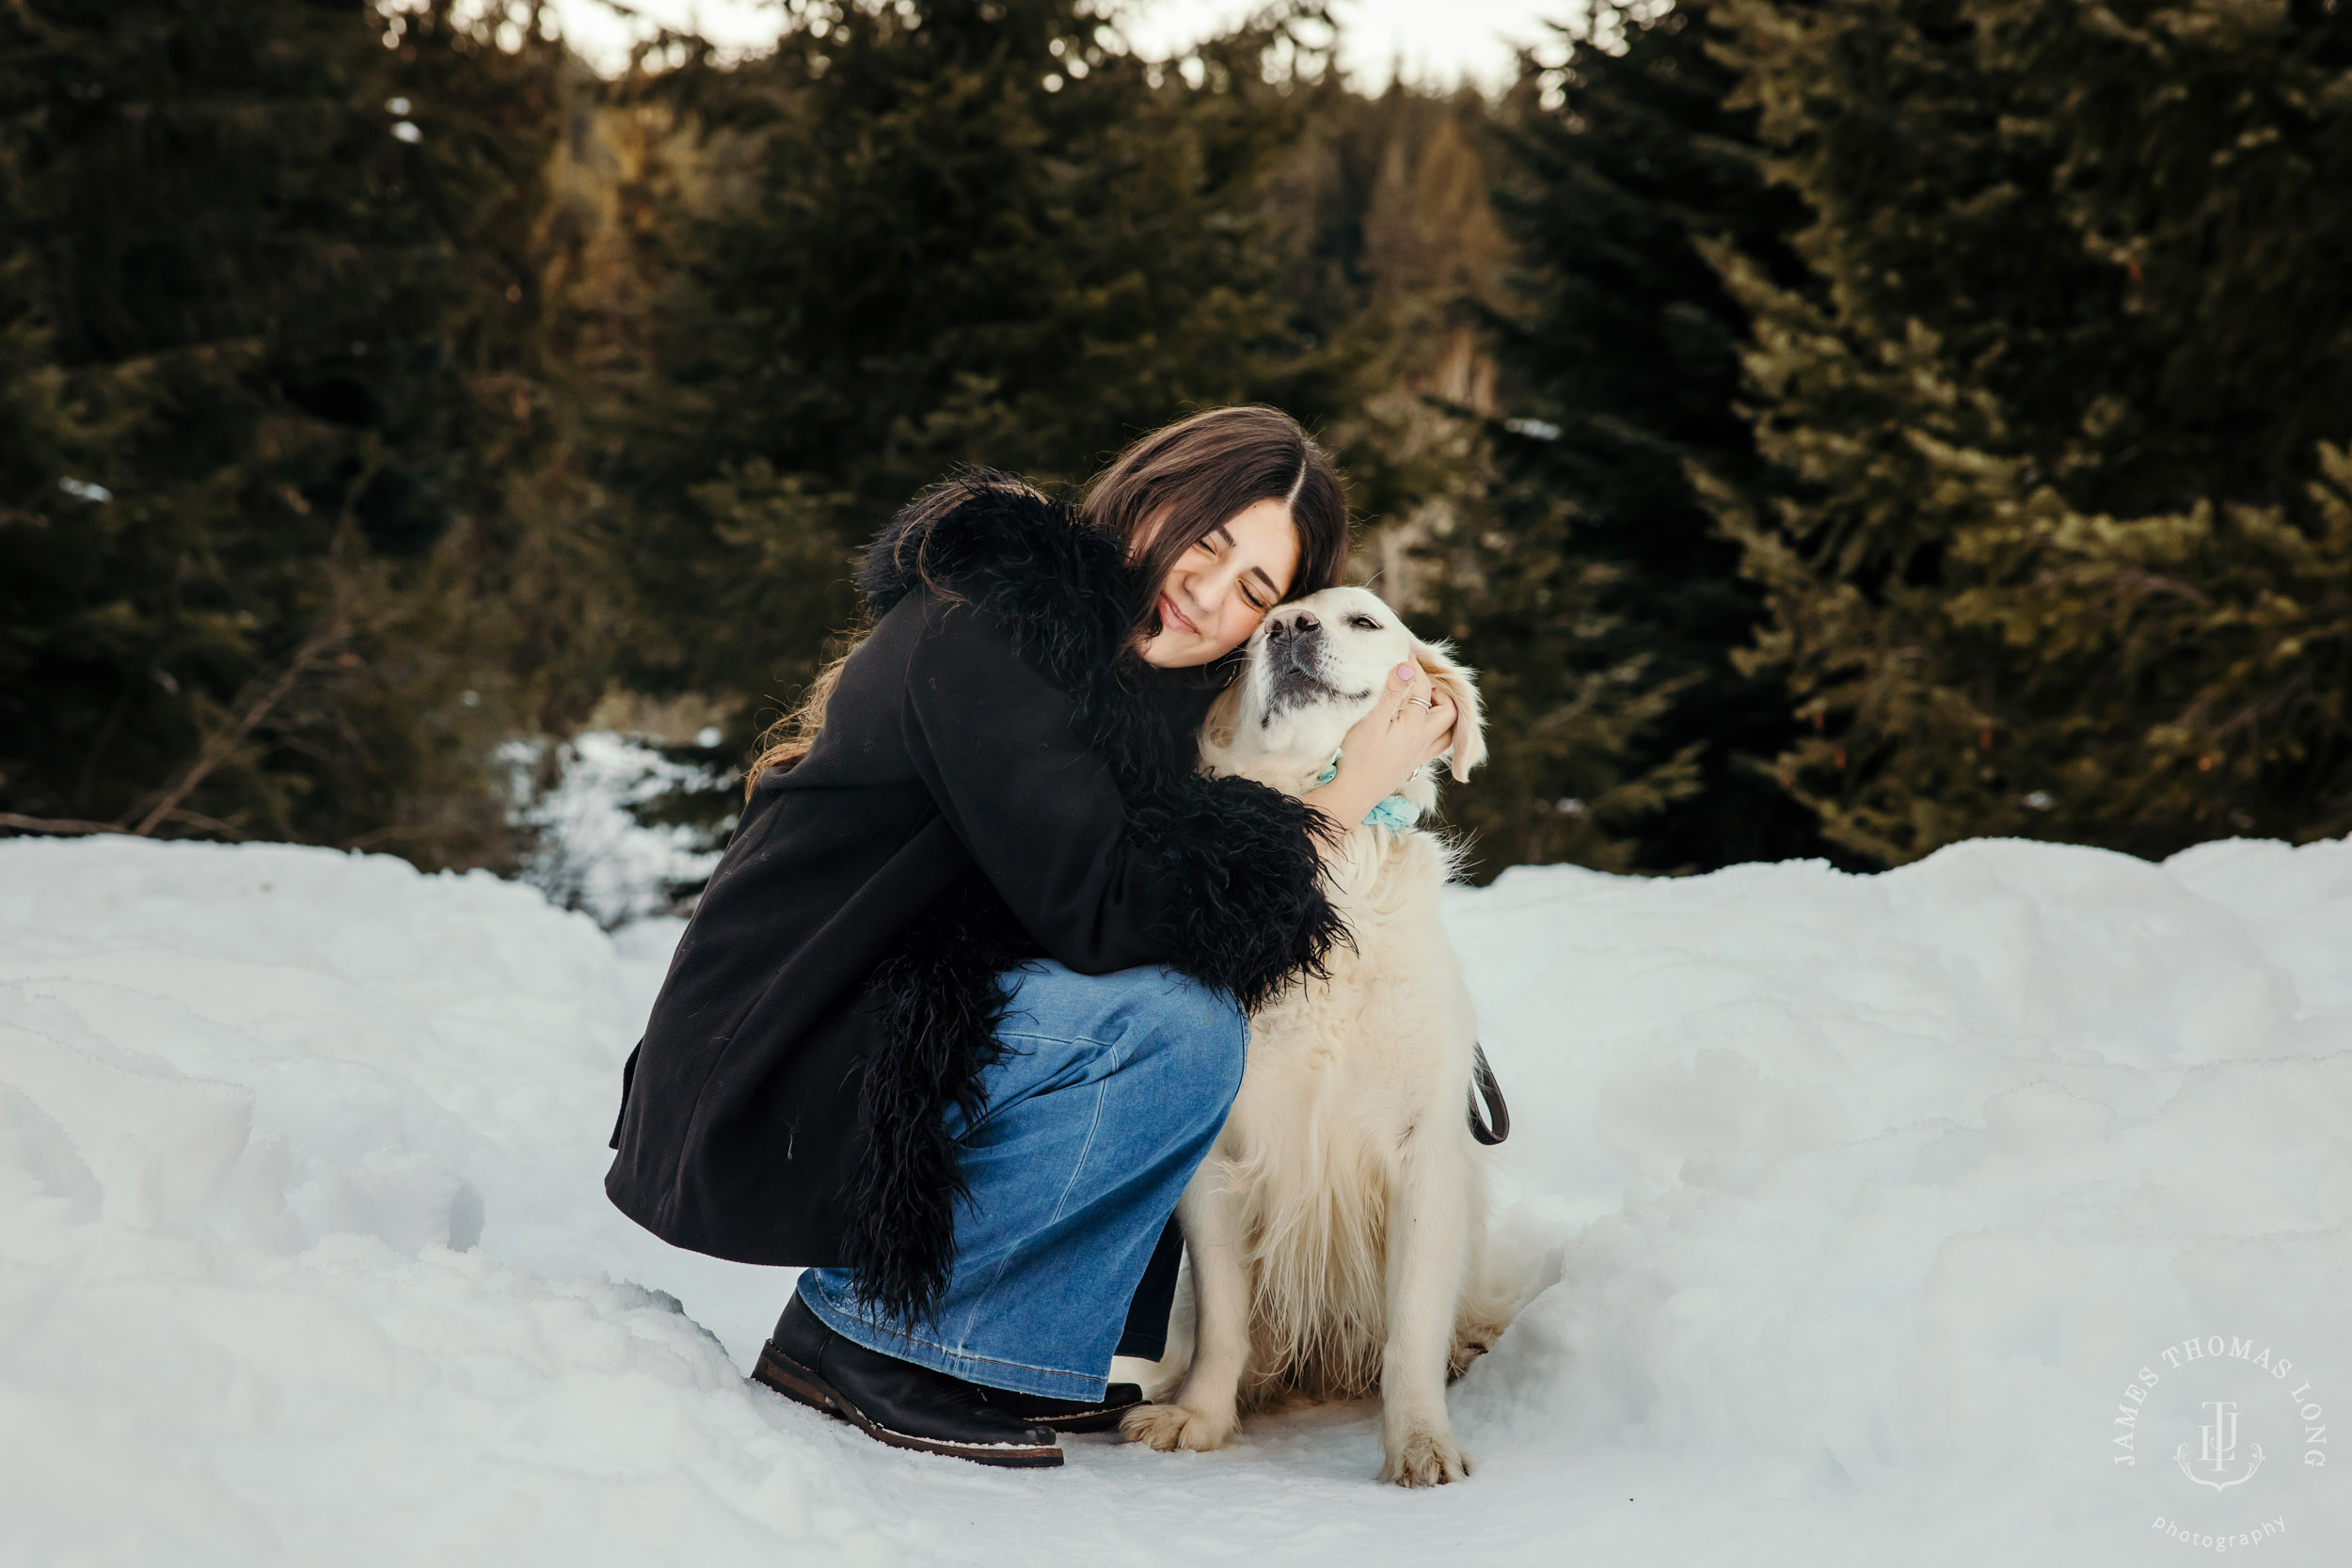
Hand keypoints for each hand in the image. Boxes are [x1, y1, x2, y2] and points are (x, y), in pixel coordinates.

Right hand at [1301, 661, 1457, 828]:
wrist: (1351, 795)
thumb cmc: (1357, 757)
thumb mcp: (1370, 720)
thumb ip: (1390, 692)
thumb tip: (1406, 666)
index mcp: (1416, 726)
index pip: (1423, 688)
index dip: (1414, 667)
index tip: (1403, 652)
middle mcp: (1424, 741)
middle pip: (1449, 712)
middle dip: (1439, 692)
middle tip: (1418, 681)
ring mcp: (1419, 756)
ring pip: (1448, 733)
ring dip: (1443, 715)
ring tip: (1425, 703)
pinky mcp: (1410, 767)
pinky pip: (1436, 747)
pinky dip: (1436, 732)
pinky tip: (1419, 728)